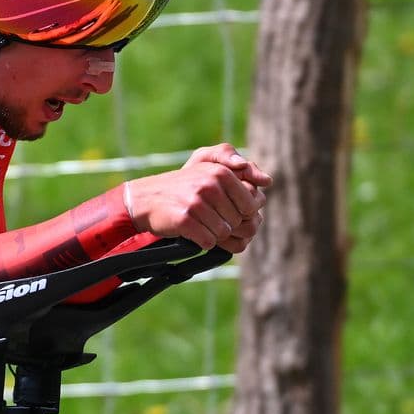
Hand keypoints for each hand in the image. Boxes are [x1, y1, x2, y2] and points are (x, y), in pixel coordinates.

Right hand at [122, 144, 271, 254]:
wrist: (145, 199)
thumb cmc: (183, 188)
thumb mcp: (210, 171)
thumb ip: (242, 174)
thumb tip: (268, 181)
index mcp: (221, 172)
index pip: (250, 205)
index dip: (239, 214)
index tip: (223, 211)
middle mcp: (210, 184)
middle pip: (237, 222)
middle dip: (225, 225)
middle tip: (207, 218)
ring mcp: (197, 202)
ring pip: (223, 233)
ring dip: (212, 234)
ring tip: (198, 224)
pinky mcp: (184, 220)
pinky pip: (208, 242)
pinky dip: (201, 242)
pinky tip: (191, 232)